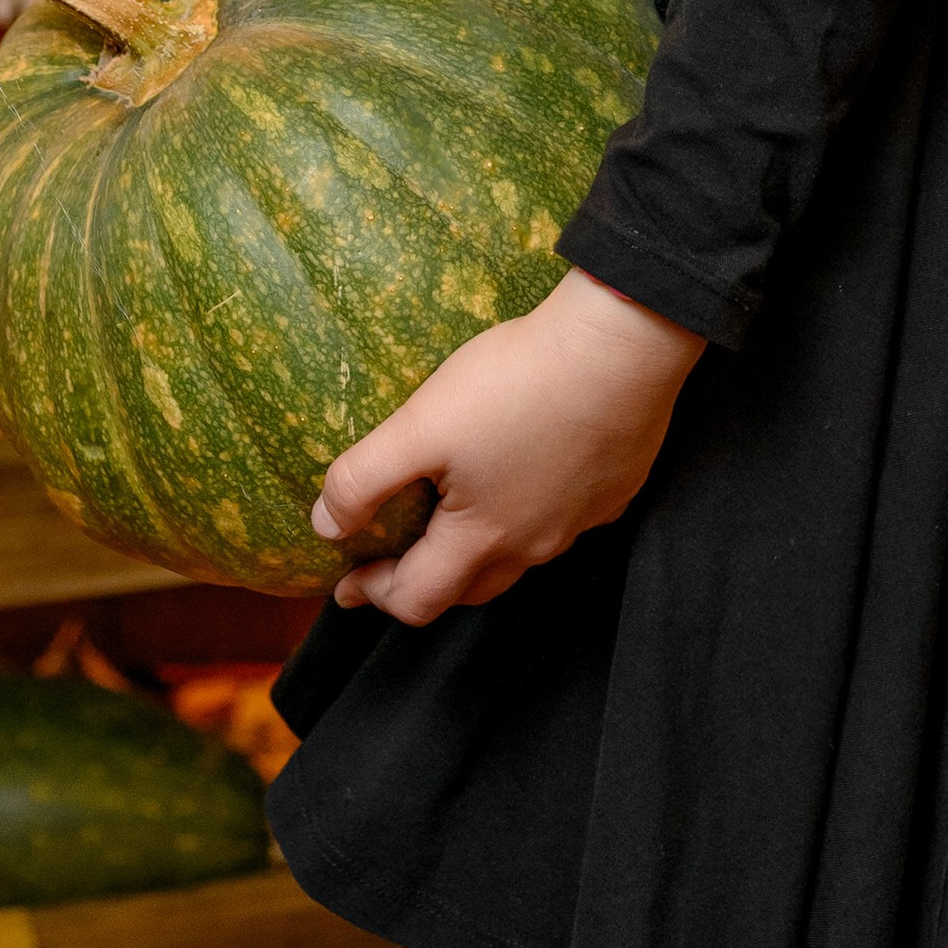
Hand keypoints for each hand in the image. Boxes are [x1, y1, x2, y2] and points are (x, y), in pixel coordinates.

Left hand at [311, 268, 705, 625]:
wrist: (622, 348)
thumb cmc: (517, 384)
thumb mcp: (422, 424)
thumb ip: (364, 479)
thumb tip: (325, 527)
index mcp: (483, 538)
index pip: (417, 599)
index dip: (374, 595)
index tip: (345, 584)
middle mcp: (536, 544)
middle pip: (470, 589)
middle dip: (424, 582)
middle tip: (390, 561)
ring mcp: (581, 519)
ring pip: (520, 556)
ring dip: (477, 549)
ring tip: (452, 516)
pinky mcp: (613, 488)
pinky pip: (562, 519)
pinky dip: (530, 512)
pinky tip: (522, 475)